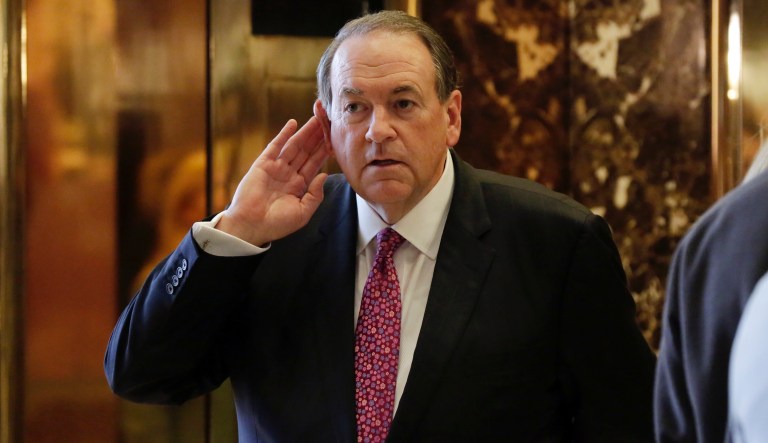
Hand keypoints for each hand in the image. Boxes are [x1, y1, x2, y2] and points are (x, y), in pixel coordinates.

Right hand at [217, 117, 329, 245]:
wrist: (252, 226)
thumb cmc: (277, 224)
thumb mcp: (303, 212)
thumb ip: (315, 195)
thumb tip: (324, 175)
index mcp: (299, 186)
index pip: (314, 164)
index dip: (324, 151)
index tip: (335, 139)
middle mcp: (288, 174)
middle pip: (306, 152)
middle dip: (317, 137)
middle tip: (328, 122)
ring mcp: (276, 168)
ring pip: (294, 146)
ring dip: (305, 132)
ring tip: (316, 119)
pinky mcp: (263, 164)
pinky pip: (275, 146)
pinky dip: (284, 134)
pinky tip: (293, 123)